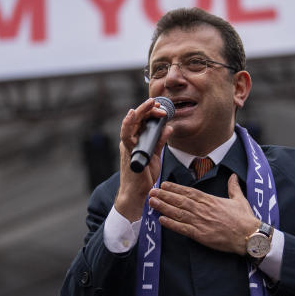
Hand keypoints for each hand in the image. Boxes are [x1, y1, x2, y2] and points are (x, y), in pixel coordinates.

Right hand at [113, 98, 173, 221]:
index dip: (150, 112)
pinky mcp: (128, 151)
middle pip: (136, 119)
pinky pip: (126, 134)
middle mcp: (130, 140)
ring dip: (141, 112)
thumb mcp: (155, 155)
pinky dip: (128, 123)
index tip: (160, 107)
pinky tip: (132, 114)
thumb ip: (160, 141)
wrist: (137, 192)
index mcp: (135, 140)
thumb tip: (168, 128)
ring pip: (131, 122)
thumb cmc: (144, 175)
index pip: (142, 121)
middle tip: (156, 102)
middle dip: (147, 109)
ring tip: (151, 104)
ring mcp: (128, 145)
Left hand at [148, 174, 258, 254]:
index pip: (189, 192)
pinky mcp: (201, 235)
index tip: (164, 185)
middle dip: (165, 196)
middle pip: (180, 201)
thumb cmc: (245, 219)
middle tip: (152, 192)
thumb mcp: (240, 199)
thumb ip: (233, 187)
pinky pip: (183, 229)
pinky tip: (161, 220)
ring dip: (164, 207)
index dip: (175, 188)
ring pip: (178, 213)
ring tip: (152, 202)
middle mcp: (203, 209)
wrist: (249, 236)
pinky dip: (171, 224)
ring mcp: (201, 222)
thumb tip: (233, 176)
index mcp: (211, 200)